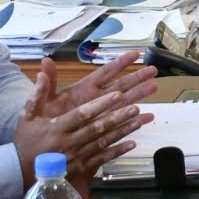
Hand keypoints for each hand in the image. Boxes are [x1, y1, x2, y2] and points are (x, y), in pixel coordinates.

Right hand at [14, 90, 153, 187]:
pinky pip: (102, 158)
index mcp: (56, 128)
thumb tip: (42, 73)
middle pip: (97, 128)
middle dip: (117, 117)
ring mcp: (76, 157)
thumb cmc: (27, 140)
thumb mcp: (27, 116)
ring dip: (122, 131)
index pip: (81, 114)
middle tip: (135, 106)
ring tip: (140, 120)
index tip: (116, 95)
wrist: (20, 171)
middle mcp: (68, 143)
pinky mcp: (81, 167)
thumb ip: (37, 95)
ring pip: (103, 142)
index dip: (99, 105)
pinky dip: (118, 151)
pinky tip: (133, 143)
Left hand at [26, 51, 157, 120]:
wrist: (45, 145)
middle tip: (153, 70)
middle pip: (121, 85)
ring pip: (126, 101)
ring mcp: (103, 113)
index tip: (135, 54)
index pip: (105, 72)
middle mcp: (98, 98)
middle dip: (137, 77)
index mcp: (84, 89)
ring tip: (155, 87)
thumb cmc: (45, 121)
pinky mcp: (106, 128)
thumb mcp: (44, 101)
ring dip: (141, 94)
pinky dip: (136, 121)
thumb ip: (48, 83)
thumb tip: (45, 61)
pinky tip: (148, 118)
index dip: (120, 63)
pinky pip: (123, 123)